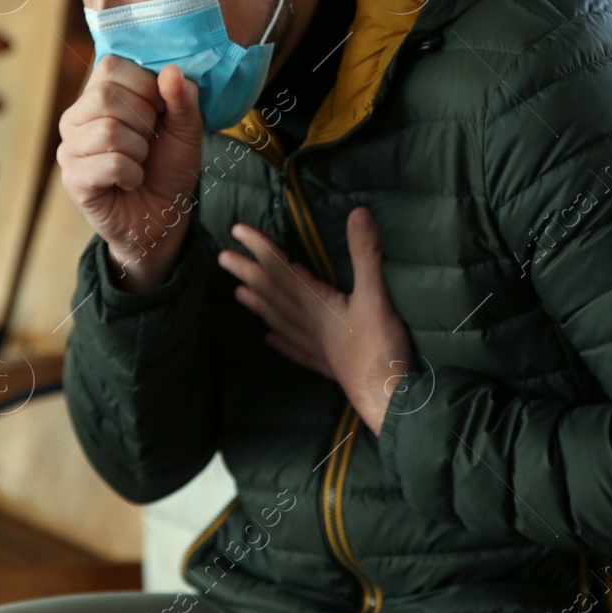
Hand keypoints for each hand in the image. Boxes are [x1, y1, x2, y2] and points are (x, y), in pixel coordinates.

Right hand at [58, 56, 202, 291]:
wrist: (161, 216)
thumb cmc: (167, 166)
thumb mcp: (185, 129)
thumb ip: (182, 99)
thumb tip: (172, 71)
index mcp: (98, 95)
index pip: (111, 66)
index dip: (145, 85)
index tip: (160, 110)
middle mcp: (76, 117)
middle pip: (106, 96)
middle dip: (144, 121)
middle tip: (149, 142)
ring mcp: (69, 148)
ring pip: (108, 131)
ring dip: (139, 151)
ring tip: (139, 162)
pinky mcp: (72, 179)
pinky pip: (109, 164)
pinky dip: (132, 174)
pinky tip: (130, 181)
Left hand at [218, 207, 411, 435]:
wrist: (388, 399)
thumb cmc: (380, 347)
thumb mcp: (376, 295)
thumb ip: (366, 254)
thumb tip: (359, 213)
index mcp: (316, 305)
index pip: (281, 270)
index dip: (260, 248)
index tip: (237, 231)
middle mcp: (308, 324)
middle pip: (272, 294)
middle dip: (248, 273)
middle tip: (223, 258)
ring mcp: (316, 346)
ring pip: (279, 321)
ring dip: (258, 305)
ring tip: (238, 294)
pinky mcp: (327, 365)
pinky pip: (296, 350)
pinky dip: (281, 342)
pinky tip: (270, 339)